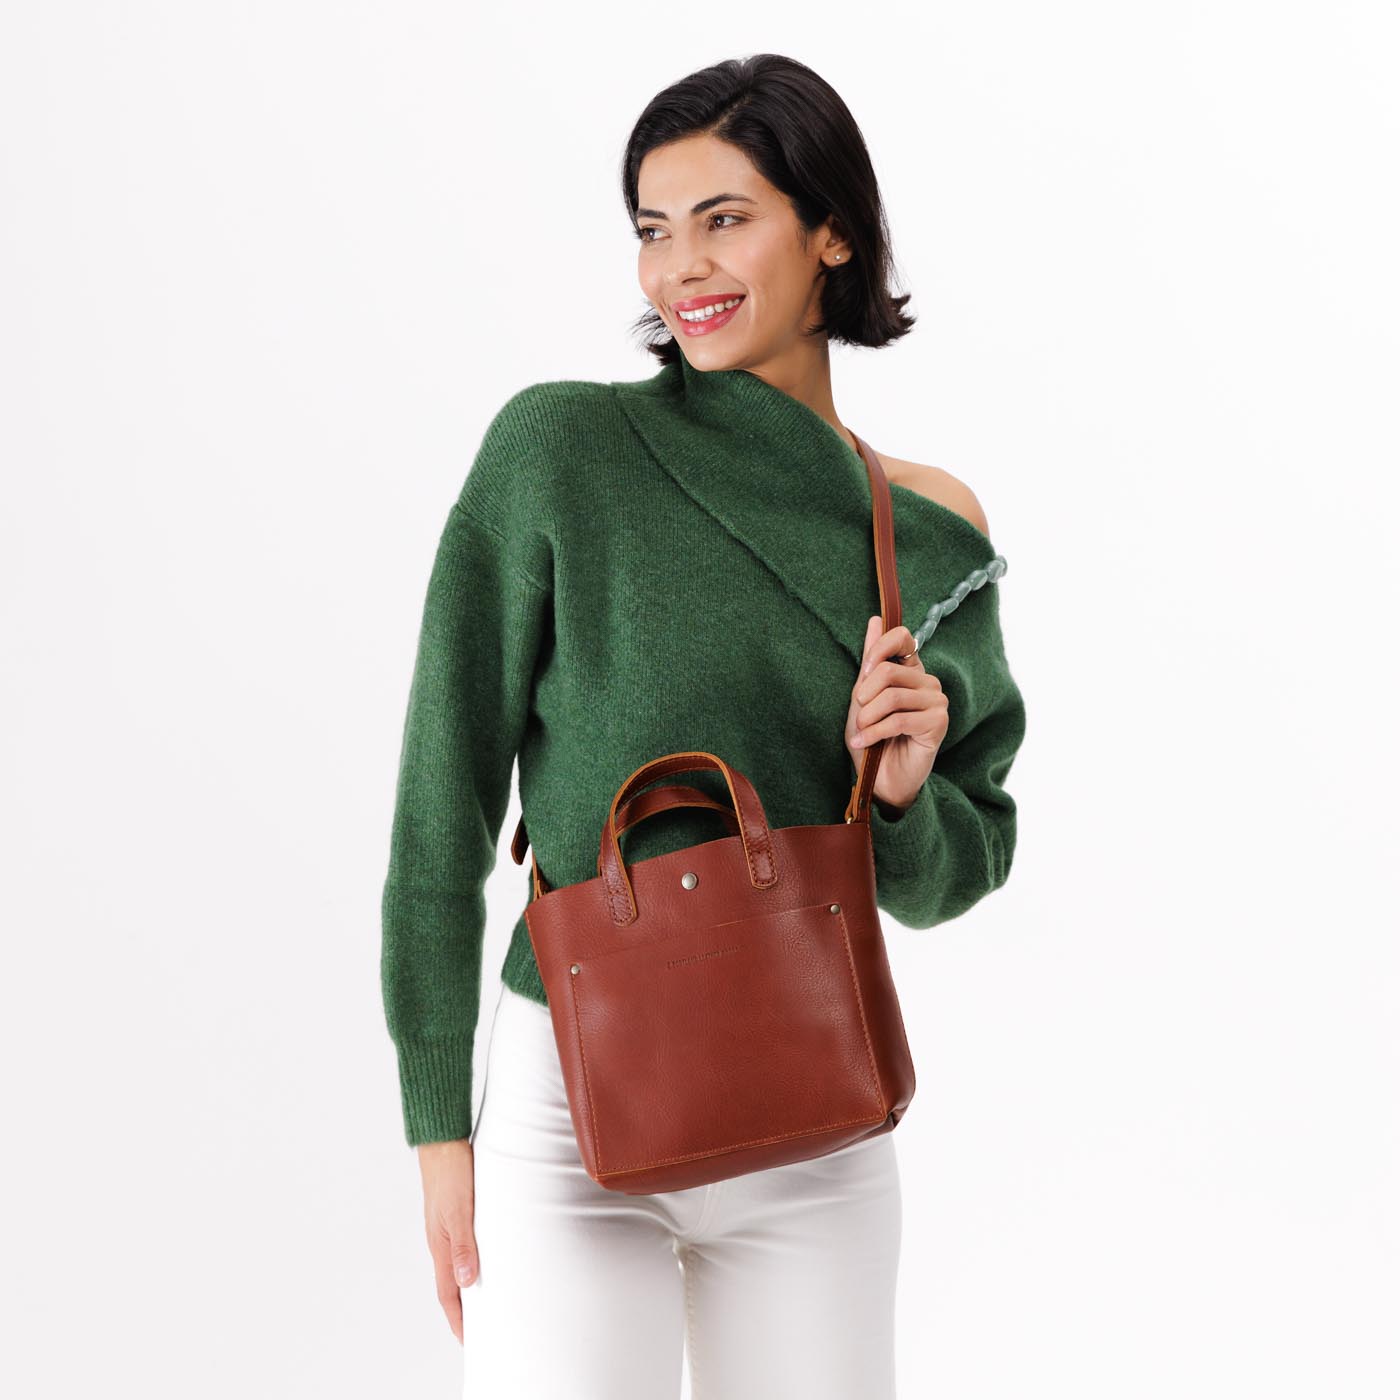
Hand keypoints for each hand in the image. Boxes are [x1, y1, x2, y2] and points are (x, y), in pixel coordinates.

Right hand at [418, 1138, 478, 1342]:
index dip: (459, 1319)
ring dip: (469, 1288)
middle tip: (482, 1331)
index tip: (470, 1342)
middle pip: (452, 1285)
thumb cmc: (451, 1172)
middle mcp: (442, 1240)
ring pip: (457, 1266)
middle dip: (465, 1311)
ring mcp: (446, 1228)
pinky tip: (485, 1260)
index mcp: (441, 1245)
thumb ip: (463, 1244)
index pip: (448, 1293)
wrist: (442, 1141)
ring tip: (487, 1302)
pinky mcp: (455, 1213)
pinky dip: (472, 1263)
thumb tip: (467, 1281)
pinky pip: (462, 1247)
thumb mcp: (459, 1209)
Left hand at [844, 615, 948, 811]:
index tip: (863, 672)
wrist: (881, 779)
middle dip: (864, 696)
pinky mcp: (939, 723)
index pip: (903, 637)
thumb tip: (874, 620)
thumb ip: (871, 661)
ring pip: (893, 697)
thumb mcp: (863, 696)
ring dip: (868, 717)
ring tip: (860, 731)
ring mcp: (937, 702)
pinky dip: (874, 732)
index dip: (879, 649)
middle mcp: (928, 682)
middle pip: (889, 672)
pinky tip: (863, 742)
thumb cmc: (871, 737)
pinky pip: (900, 719)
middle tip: (858, 716)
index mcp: (911, 670)